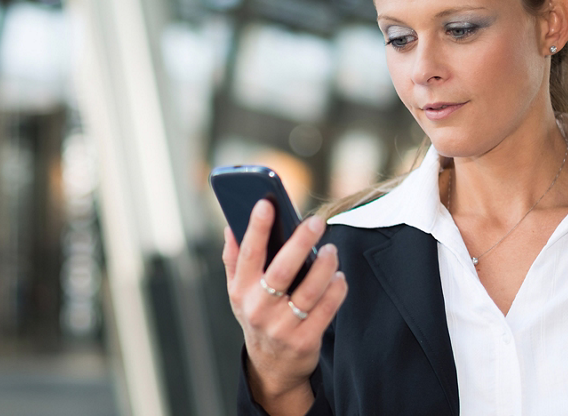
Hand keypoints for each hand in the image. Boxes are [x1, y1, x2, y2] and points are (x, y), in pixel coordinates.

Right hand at [223, 200, 347, 414]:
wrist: (271, 365)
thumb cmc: (257, 315)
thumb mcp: (238, 292)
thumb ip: (234, 259)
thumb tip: (228, 226)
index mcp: (241, 291)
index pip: (248, 254)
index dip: (256, 228)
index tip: (266, 202)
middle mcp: (259, 309)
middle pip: (282, 270)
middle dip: (300, 242)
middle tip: (316, 221)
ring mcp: (282, 327)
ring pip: (309, 291)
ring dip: (324, 266)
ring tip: (331, 249)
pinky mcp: (305, 341)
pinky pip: (326, 310)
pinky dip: (336, 290)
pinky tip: (339, 276)